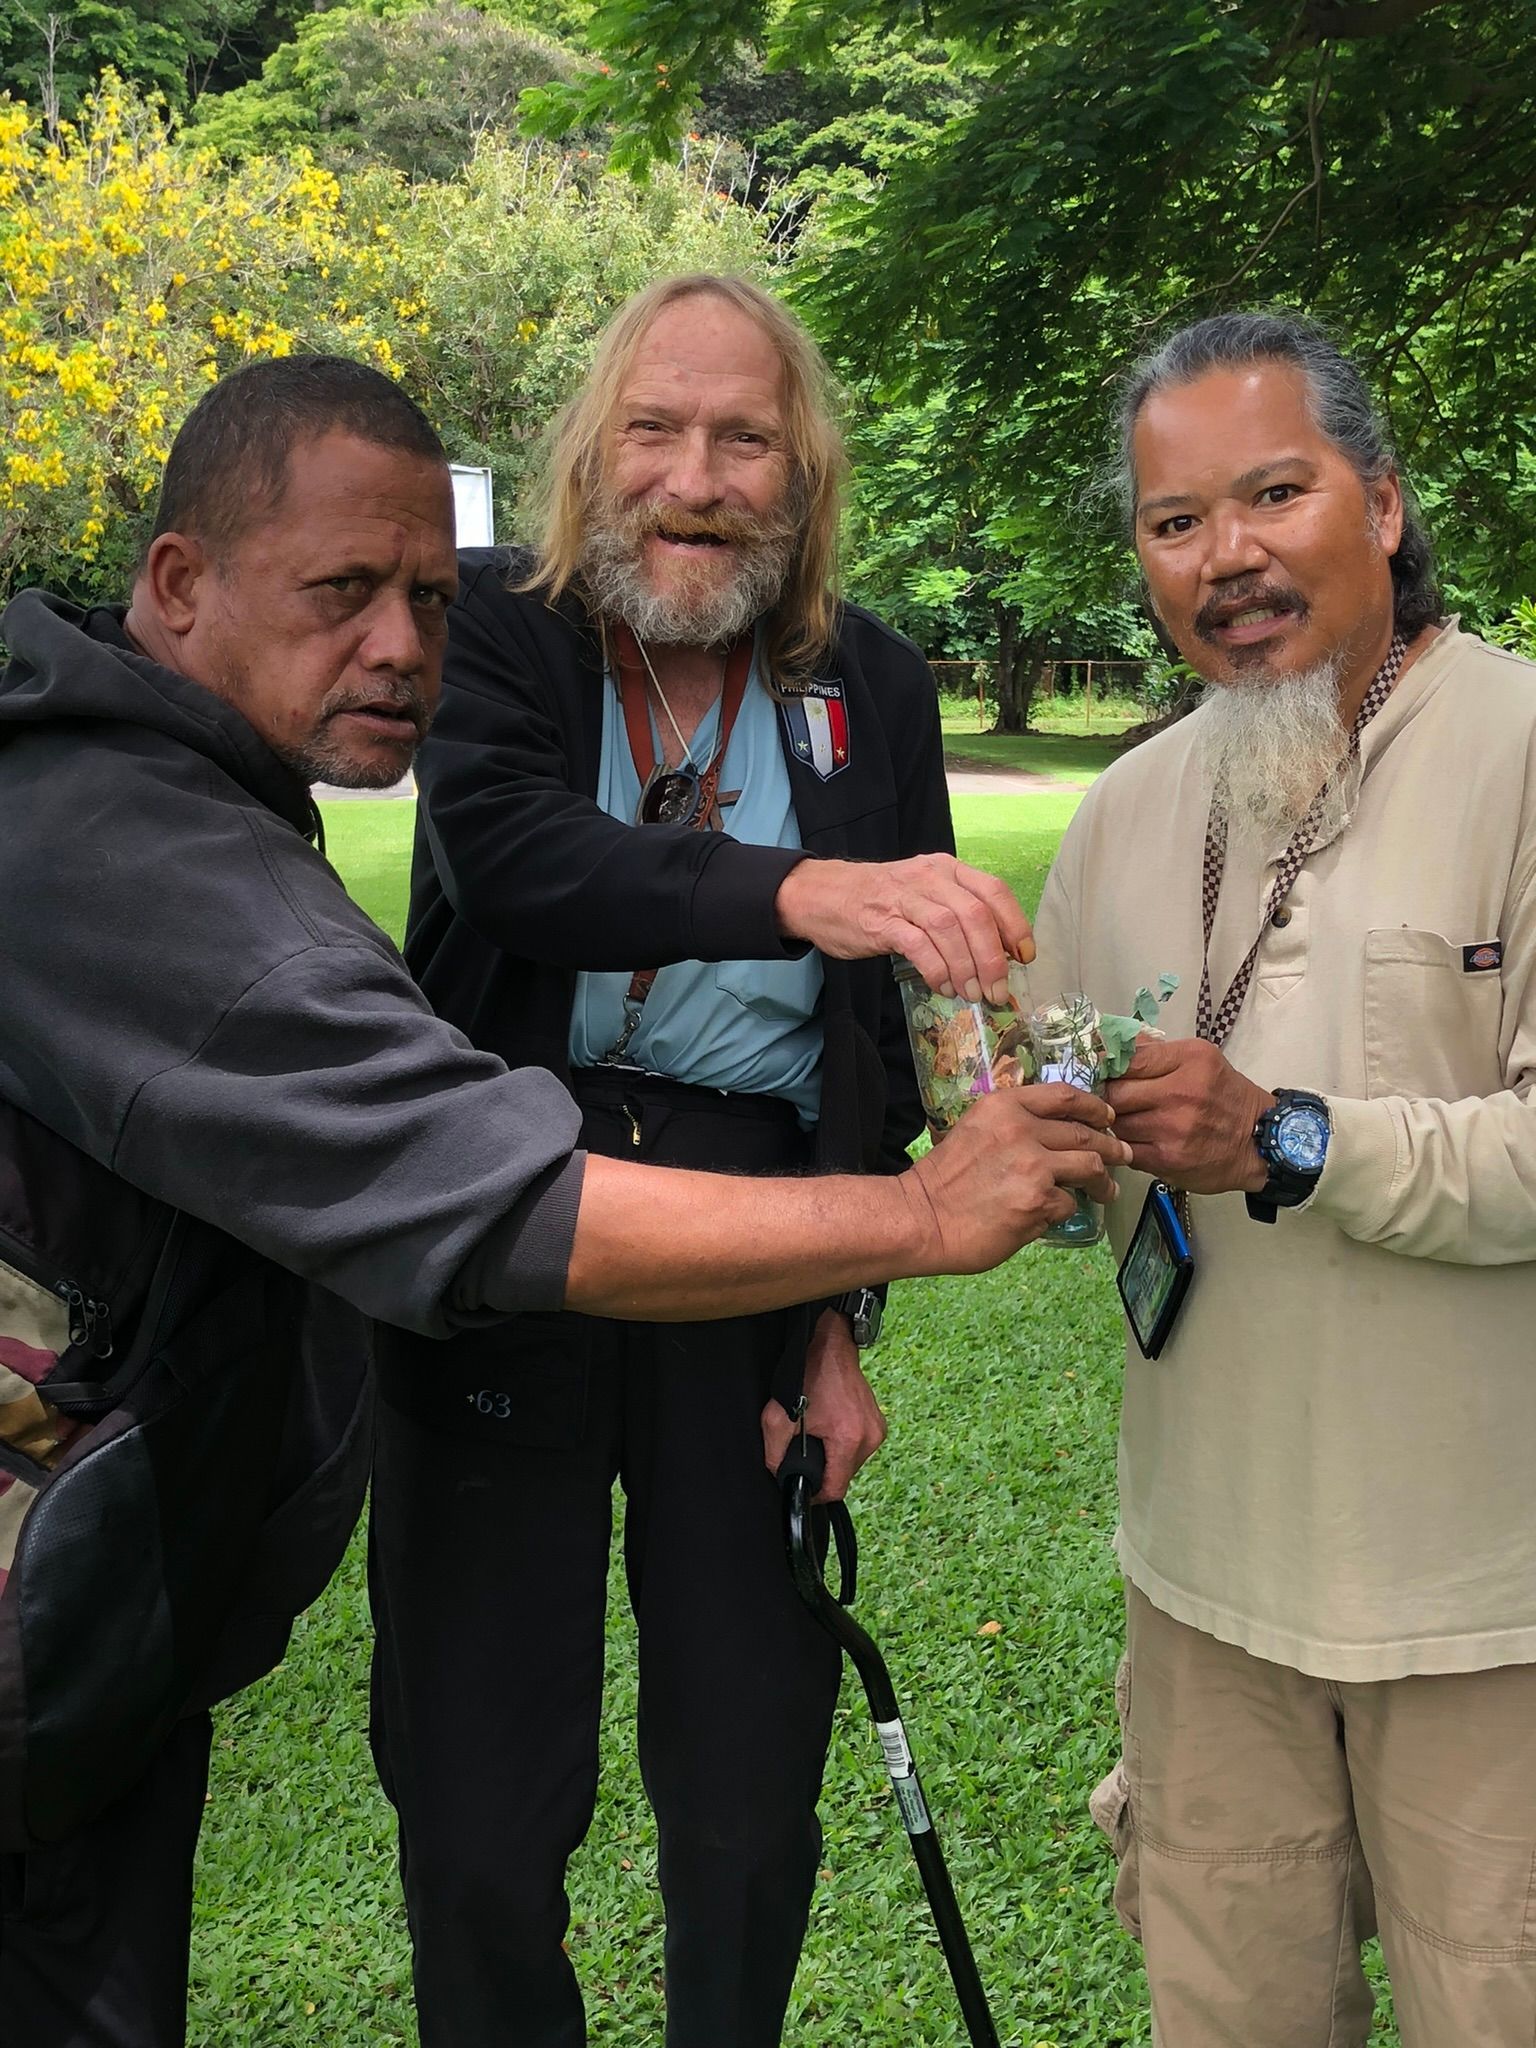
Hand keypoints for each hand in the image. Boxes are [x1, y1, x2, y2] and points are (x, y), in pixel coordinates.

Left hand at [761, 1310, 886, 1502]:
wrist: (830, 1344)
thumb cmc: (806, 1375)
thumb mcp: (777, 1417)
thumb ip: (774, 1455)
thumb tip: (779, 1477)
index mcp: (849, 1439)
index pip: (835, 1490)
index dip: (814, 1493)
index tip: (800, 1482)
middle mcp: (870, 1437)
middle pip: (844, 1476)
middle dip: (823, 1469)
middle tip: (805, 1448)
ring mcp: (877, 1429)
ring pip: (851, 1463)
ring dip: (833, 1456)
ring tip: (817, 1433)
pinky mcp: (878, 1422)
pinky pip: (858, 1447)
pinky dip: (842, 1444)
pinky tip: (829, 1426)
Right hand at [774, 853, 1031, 1003]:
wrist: (821, 894)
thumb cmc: (880, 899)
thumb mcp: (925, 895)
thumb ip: (958, 916)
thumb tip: (996, 956)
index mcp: (947, 870)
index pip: (993, 891)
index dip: (1015, 925)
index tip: (1024, 957)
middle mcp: (930, 877)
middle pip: (975, 914)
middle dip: (992, 958)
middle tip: (996, 990)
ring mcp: (904, 898)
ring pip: (949, 929)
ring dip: (966, 967)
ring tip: (970, 993)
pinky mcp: (881, 922)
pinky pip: (918, 945)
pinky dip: (936, 969)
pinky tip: (942, 986)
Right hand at [900, 1083, 1130, 1273]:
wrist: (921, 1218)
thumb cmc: (943, 1179)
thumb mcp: (974, 1130)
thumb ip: (1012, 1127)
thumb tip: (1052, 1137)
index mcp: (1005, 1106)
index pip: (1064, 1095)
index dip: (1094, 1106)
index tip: (1108, 1116)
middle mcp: (1022, 1129)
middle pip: (1085, 1132)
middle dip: (1111, 1146)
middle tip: (1121, 1155)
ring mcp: (1033, 1166)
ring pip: (1089, 1166)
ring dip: (1103, 1181)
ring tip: (1107, 1190)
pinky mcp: (1038, 1201)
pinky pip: (1069, 1203)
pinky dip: (1066, 1210)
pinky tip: (1057, 1214)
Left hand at [1104, 1039, 1273, 1194]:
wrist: (1259, 1141)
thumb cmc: (1225, 1096)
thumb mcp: (1200, 1060)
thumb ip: (1156, 1051)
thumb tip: (1110, 1041)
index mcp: (1189, 1059)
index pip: (1128, 1058)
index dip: (1106, 1066)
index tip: (1099, 1071)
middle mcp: (1181, 1092)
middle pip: (1115, 1092)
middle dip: (1106, 1096)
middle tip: (1106, 1099)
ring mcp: (1174, 1128)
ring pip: (1117, 1122)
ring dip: (1114, 1123)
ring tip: (1124, 1120)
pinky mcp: (1168, 1159)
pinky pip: (1126, 1149)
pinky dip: (1123, 1145)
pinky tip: (1133, 1140)